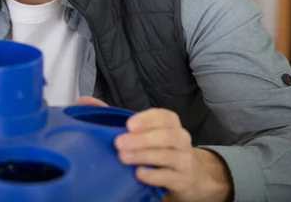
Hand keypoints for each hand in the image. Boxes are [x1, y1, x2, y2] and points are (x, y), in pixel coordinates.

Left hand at [114, 108, 232, 201]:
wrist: (188, 174)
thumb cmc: (161, 148)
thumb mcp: (151, 133)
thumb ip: (133, 125)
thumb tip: (102, 111)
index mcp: (172, 124)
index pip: (164, 117)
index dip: (146, 120)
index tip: (128, 125)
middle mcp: (182, 140)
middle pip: (165, 136)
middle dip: (140, 139)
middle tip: (119, 143)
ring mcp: (184, 160)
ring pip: (165, 156)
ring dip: (141, 155)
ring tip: (123, 157)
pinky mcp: (183, 180)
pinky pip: (167, 176)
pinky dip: (152, 175)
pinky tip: (138, 173)